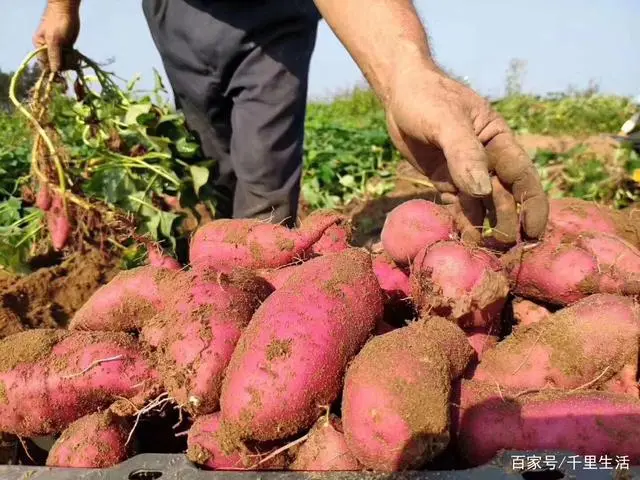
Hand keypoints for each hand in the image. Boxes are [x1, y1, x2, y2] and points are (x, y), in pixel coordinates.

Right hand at [33, 1, 79, 71]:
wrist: (67, 11)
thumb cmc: (57, 23)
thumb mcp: (55, 40)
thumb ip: (54, 55)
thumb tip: (54, 71)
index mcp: (40, 47)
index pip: (45, 64)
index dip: (53, 70)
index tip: (61, 73)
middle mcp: (48, 49)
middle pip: (56, 65)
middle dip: (64, 65)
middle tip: (71, 60)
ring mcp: (59, 49)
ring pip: (64, 62)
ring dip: (71, 63)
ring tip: (75, 58)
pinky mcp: (67, 47)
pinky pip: (70, 58)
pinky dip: (74, 59)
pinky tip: (77, 58)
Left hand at [385, 59, 547, 244]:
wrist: (399, 92)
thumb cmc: (427, 98)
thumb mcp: (446, 121)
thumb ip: (464, 153)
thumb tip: (483, 192)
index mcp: (499, 141)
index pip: (522, 177)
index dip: (531, 205)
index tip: (533, 232)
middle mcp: (487, 159)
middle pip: (503, 197)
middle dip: (506, 223)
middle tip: (502, 251)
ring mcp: (465, 172)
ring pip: (481, 206)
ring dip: (483, 228)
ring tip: (480, 252)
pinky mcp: (445, 180)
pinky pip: (457, 206)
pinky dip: (460, 222)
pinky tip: (461, 240)